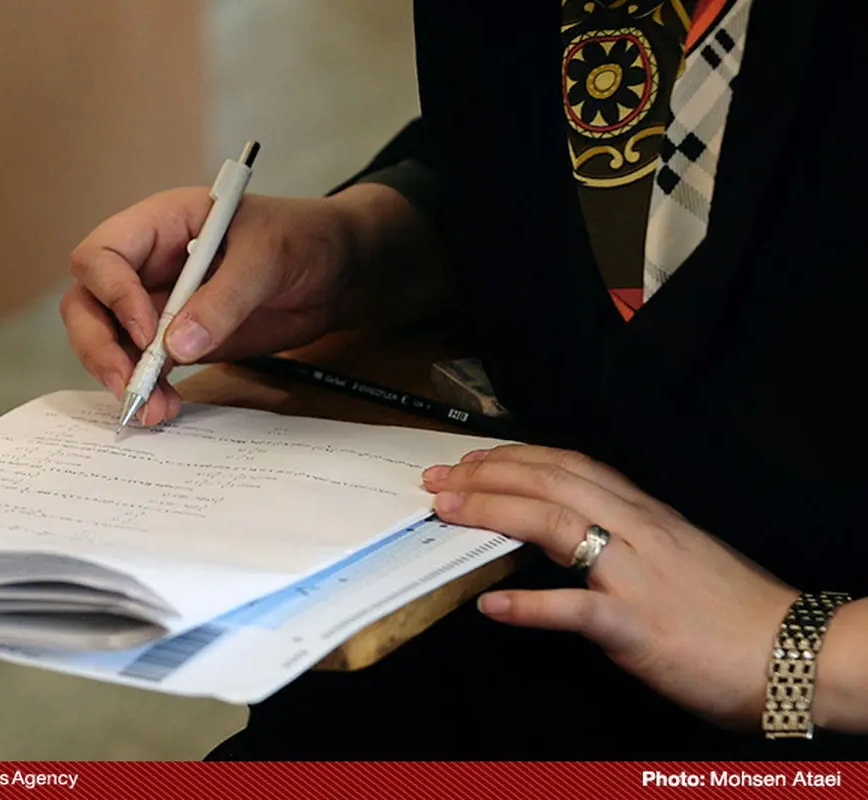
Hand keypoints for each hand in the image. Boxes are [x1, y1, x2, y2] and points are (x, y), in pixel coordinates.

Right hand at [62, 182, 441, 426]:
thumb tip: (177, 345)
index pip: (102, 256)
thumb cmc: (304, 239)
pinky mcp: (178, 339)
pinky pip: (144, 365)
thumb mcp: (269, 257)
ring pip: (109, 341)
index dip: (112, 295)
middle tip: (128, 386)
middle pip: (88, 303)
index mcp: (161, 224)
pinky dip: (149, 389)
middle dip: (99, 347)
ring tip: (155, 411)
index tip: (146, 331)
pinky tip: (166, 408)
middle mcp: (148, 264)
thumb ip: (225, 299)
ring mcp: (159, 303)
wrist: (338, 271)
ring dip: (123, 378)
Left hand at [421, 444, 797, 728]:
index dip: (514, 458)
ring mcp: (634, 575)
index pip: (569, 465)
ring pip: (553, 524)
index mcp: (644, 513)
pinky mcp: (635, 625)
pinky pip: (573, 609)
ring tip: (446, 511)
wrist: (789, 651)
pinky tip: (490, 605)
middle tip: (437, 479)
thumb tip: (573, 534)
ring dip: (491, 513)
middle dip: (486, 475)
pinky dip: (527, 606)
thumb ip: (625, 536)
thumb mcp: (676, 553)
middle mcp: (636, 530)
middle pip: (550, 482)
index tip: (472, 461)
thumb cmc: (731, 608)